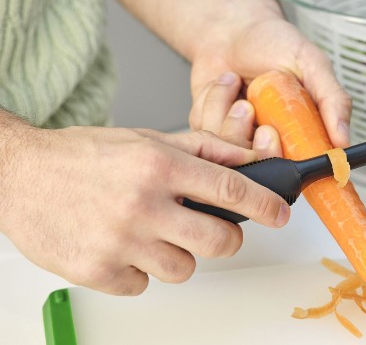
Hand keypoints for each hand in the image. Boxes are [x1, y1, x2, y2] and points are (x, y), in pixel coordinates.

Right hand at [0, 125, 288, 294]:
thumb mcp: (146, 139)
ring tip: (153, 233)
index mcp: (158, 165)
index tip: (281, 215)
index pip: (230, 189)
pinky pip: (144, 284)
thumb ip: (202, 148)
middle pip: (218, 241)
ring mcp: (119, 242)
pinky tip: (123, 245)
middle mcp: (141, 204)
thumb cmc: (84, 155)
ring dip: (178, 254)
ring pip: (184, 268)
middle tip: (215, 230)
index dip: (265, 205)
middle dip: (227, 238)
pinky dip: (141, 269)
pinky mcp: (97, 272)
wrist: (21, 175)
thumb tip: (248, 159)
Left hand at [189, 18, 351, 153]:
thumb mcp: (310, 62)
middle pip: (256, 165)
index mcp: (298, 132)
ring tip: (236, 83)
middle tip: (249, 106)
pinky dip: (211, 101)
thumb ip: (332, 98)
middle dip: (246, 137)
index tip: (271, 133)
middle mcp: (268, 140)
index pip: (294, 166)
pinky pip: (204, 130)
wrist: (232, 27)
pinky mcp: (210, 129)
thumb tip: (344, 139)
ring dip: (226, 110)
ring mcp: (237, 136)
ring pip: (226, 149)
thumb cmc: (273, 41)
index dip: (279, 157)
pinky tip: (223, 84)